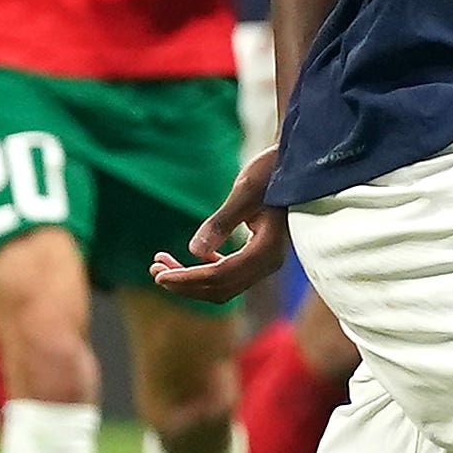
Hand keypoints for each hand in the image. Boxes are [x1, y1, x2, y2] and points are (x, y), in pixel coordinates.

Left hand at [152, 145, 291, 302]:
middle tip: (154, 271)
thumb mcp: (244, 192)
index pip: (220, 275)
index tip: (159, 276)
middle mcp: (269, 262)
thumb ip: (221, 223)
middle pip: (221, 288)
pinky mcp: (260, 254)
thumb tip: (194, 252)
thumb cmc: (273, 172)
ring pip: (224, 284)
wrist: (298, 164)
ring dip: (193, 278)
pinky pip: (231, 272)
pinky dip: (207, 270)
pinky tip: (192, 256)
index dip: (187, 278)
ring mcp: (266, 261)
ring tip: (163, 265)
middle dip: (185, 283)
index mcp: (267, 250)